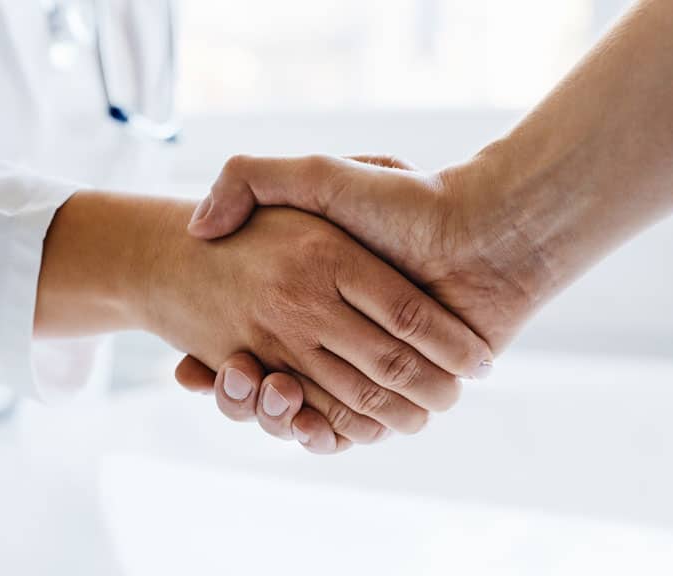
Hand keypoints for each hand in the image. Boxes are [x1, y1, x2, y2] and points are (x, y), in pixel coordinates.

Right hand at [177, 155, 552, 448]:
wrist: (488, 233)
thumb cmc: (405, 199)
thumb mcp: (319, 175)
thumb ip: (252, 179)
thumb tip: (197, 226)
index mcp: (312, 293)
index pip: (245, 343)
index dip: (211, 364)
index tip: (183, 368)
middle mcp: (332, 333)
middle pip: (266, 386)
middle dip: (237, 395)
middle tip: (224, 378)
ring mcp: (364, 366)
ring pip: (299, 412)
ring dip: (270, 416)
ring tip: (255, 390)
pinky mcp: (395, 394)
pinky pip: (346, 429)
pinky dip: (320, 434)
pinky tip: (302, 422)